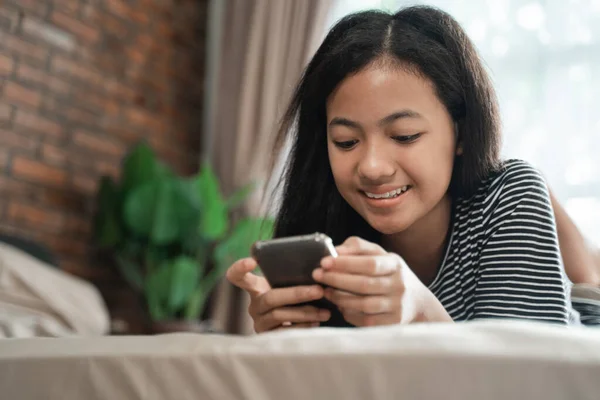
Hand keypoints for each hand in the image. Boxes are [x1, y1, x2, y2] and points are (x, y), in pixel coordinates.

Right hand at [226, 258, 330, 332]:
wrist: (291, 325)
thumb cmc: (291, 298)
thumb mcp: (287, 286)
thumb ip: (293, 277)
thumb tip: (321, 267)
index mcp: (255, 288)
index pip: (237, 276)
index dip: (240, 268)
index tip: (252, 261)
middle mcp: (254, 305)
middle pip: (271, 298)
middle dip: (297, 294)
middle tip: (319, 291)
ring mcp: (259, 322)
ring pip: (280, 316)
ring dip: (306, 313)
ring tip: (325, 312)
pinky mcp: (268, 337)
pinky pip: (284, 332)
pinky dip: (303, 327)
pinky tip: (316, 323)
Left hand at [312, 236, 451, 326]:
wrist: (418, 303)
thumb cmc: (390, 274)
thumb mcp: (380, 255)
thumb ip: (358, 247)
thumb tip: (335, 249)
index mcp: (395, 264)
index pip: (369, 263)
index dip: (345, 263)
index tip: (324, 262)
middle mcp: (399, 285)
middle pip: (364, 284)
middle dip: (336, 279)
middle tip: (317, 275)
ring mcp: (397, 306)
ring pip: (363, 304)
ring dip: (340, 297)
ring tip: (326, 291)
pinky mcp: (391, 324)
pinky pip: (365, 320)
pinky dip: (349, 312)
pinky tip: (339, 305)